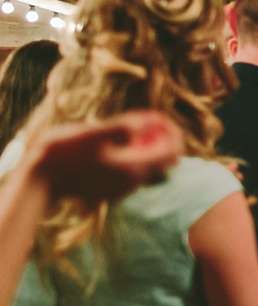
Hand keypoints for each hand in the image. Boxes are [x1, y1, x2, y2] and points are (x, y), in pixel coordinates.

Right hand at [25, 111, 182, 201]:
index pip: (172, 150)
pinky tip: (119, 142)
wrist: (36, 183)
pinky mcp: (112, 189)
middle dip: (163, 137)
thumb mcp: (91, 135)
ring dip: (149, 145)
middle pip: (166, 159)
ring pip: (151, 165)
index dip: (170, 130)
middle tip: (150, 120)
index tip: (158, 116)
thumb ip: (122, 127)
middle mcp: (133, 181)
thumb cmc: (61, 154)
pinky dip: (136, 154)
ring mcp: (123, 188)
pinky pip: (136, 170)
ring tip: (134, 128)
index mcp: (134, 168)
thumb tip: (151, 120)